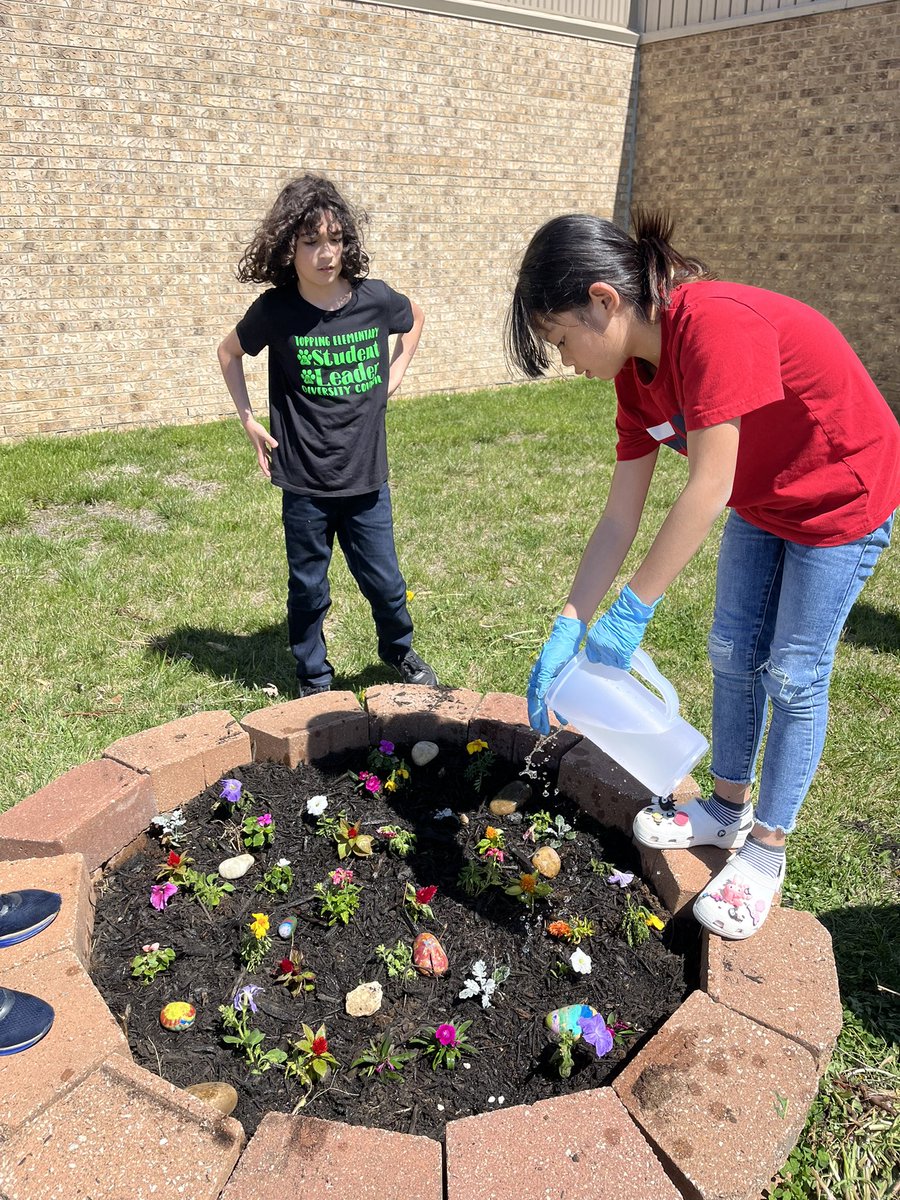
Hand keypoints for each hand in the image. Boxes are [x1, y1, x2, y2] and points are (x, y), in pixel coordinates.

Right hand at [243, 417, 278, 477]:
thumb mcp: (264, 434)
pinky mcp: (260, 442)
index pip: (262, 462)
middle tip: (272, 474)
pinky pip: (266, 450)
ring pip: (265, 456)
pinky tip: (274, 453)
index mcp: (259, 450)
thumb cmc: (256, 429)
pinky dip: (270, 453)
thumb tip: (276, 446)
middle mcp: (259, 449)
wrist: (249, 424)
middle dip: (267, 468)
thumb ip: (270, 440)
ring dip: (269, 461)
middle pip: (264, 461)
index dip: (265, 469)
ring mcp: (259, 446)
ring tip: (274, 466)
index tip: (269, 476)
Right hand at [527, 614, 585, 734]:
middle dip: (541, 717)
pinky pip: (556, 692)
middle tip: (544, 730)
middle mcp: (541, 679)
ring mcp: (550, 677)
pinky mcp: (559, 674)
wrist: (568, 634)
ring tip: (561, 722)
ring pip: (548, 698)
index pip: (533, 700)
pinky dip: (561, 701)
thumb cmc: (558, 648)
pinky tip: (568, 707)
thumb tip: (538, 696)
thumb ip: (543, 680)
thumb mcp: (548, 664)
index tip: (537, 727)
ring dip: (553, 711)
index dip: (535, 714)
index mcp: (537, 678)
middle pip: (539, 702)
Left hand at [584, 585, 659, 669]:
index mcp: (593, 639)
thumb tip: (602, 647)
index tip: (603, 656)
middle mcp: (600, 646)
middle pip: (604, 660)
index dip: (599, 656)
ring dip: (617, 661)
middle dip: (609, 658)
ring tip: (621, 656)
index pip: (592, 656)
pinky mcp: (623, 652)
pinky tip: (626, 663)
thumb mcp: (602, 627)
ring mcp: (611, 650)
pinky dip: (625, 664)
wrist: (629, 613)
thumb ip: (600, 638)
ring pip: (613, 663)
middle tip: (614, 655)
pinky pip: (623, 664)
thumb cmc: (617, 617)